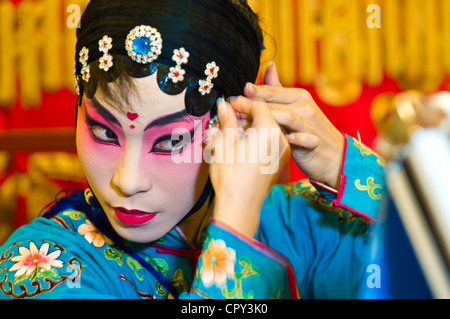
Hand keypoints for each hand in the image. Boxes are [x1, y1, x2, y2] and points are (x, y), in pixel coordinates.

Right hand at [208, 97, 288, 236]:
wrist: (241, 207)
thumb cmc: (231, 178)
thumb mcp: (224, 145)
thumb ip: (227, 121)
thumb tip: (224, 105)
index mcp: (269, 132)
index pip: (259, 105)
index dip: (242, 101)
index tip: (228, 104)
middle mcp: (281, 139)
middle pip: (266, 114)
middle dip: (246, 111)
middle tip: (228, 113)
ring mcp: (282, 150)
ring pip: (268, 127)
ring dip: (251, 123)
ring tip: (232, 127)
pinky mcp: (279, 160)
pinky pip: (270, 139)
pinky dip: (257, 134)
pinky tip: (241, 138)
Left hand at [244, 62, 344, 188]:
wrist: (334, 155)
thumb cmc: (309, 129)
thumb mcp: (295, 106)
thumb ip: (279, 88)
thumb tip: (269, 65)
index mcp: (298, 96)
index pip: (271, 92)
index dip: (251, 93)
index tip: (231, 97)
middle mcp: (305, 107)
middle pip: (275, 104)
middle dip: (252, 105)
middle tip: (232, 107)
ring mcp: (311, 124)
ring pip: (287, 117)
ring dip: (267, 119)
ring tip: (247, 123)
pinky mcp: (314, 142)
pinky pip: (305, 138)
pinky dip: (296, 138)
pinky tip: (284, 138)